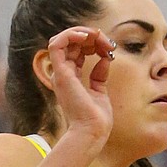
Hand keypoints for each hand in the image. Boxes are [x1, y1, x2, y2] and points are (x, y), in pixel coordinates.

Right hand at [46, 27, 114, 148]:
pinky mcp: (61, 73)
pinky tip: (87, 36)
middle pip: (72, 43)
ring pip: (64, 39)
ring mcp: (60, 73)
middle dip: (91, 37)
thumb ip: (99, 75)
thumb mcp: (100, 91)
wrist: (92, 132)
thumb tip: (105, 59)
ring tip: (99, 37)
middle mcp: (63, 73)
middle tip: (108, 43)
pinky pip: (56, 44)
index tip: (110, 49)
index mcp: (70, 78)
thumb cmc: (96, 120)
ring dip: (83, 33)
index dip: (93, 44)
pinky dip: (71, 35)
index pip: (77, 51)